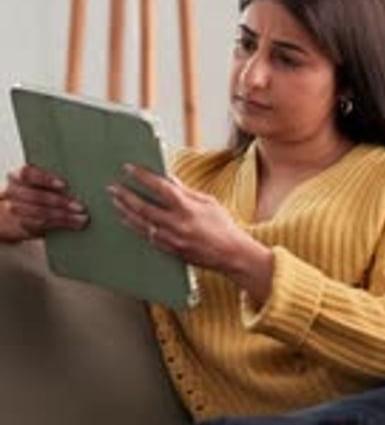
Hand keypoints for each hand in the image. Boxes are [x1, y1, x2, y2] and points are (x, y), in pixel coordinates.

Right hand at [4, 165, 88, 238]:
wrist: (14, 216)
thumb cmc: (34, 194)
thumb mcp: (40, 183)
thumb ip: (53, 181)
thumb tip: (80, 182)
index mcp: (19, 176)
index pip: (28, 174)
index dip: (46, 179)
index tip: (63, 184)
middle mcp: (14, 191)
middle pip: (37, 196)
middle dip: (60, 201)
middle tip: (79, 206)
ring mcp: (16, 209)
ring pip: (41, 212)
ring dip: (64, 216)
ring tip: (81, 217)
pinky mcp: (23, 224)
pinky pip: (42, 224)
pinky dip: (60, 224)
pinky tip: (74, 224)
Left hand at [109, 163, 273, 306]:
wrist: (232, 255)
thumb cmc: (224, 226)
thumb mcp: (208, 202)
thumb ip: (185, 191)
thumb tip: (168, 179)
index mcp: (188, 208)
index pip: (160, 187)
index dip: (142, 176)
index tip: (129, 168)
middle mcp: (177, 225)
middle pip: (143, 208)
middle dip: (126, 196)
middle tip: (113, 187)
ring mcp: (172, 240)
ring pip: (142, 225)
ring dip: (126, 212)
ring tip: (116, 202)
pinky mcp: (171, 251)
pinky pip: (148, 238)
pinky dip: (137, 227)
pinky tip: (129, 220)